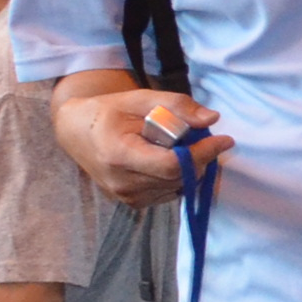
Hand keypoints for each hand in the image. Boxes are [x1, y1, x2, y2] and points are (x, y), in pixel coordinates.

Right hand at [84, 93, 230, 208]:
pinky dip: (179, 176)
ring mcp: (126, 197)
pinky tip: (170, 158)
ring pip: (179, 186)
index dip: (203, 154)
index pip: (172, 165)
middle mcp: (122, 183)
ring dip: (191, 167)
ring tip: (180, 145)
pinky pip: (170, 191)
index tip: (224, 139)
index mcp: (119, 156)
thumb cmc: (108, 112)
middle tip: (202, 137)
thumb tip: (211, 119)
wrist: (77, 132)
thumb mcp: (140, 99)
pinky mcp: (133, 202)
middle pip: (180, 177)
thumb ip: (176, 106)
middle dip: (200, 157)